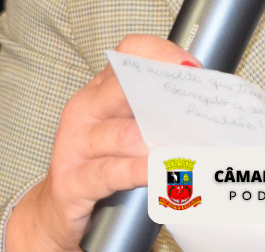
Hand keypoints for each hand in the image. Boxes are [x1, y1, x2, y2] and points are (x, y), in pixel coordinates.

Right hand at [5, 34, 199, 251]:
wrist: (58, 211)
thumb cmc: (102, 166)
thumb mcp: (127, 131)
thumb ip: (158, 114)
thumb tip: (206, 108)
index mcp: (101, 90)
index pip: (129, 53)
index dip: (162, 55)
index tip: (193, 70)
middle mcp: (86, 109)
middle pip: (126, 88)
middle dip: (167, 98)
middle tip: (198, 110)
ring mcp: (75, 144)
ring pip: (124, 134)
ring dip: (158, 141)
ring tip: (186, 147)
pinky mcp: (72, 180)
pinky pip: (111, 172)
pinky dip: (139, 171)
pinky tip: (159, 173)